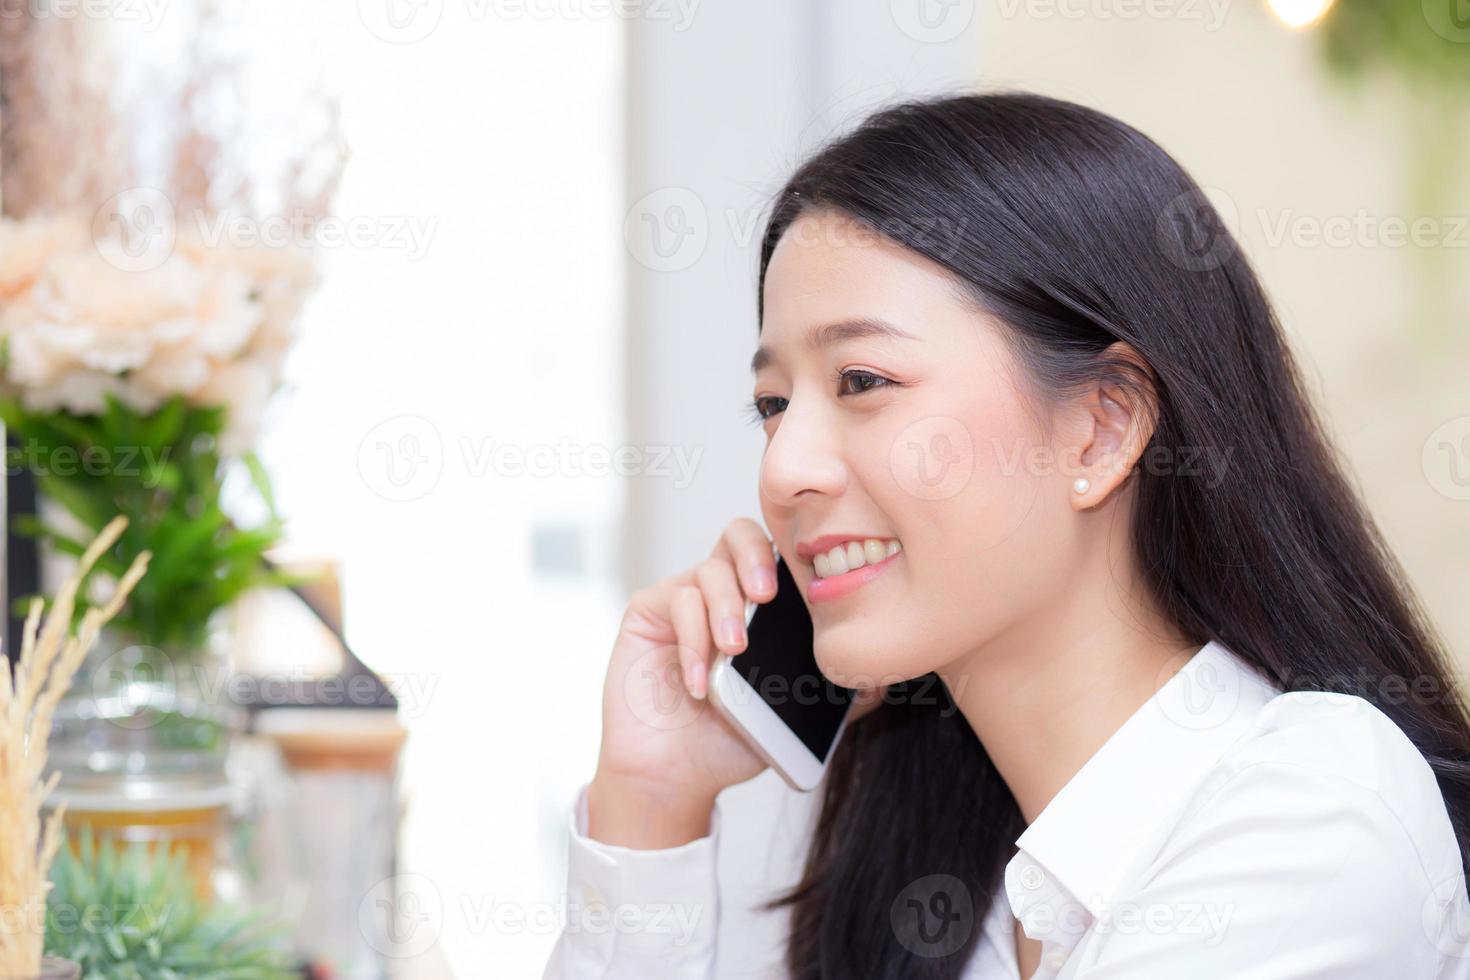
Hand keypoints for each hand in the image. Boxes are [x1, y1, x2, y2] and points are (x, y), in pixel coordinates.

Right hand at [587, 518, 884, 847]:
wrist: (674, 775)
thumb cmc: (730, 741)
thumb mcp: (793, 716)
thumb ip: (837, 696)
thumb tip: (882, 680)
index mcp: (760, 604)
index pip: (779, 554)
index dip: (796, 556)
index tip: (810, 588)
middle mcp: (720, 591)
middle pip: (739, 534)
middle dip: (756, 557)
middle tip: (766, 594)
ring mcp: (682, 598)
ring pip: (708, 569)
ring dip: (726, 608)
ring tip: (733, 650)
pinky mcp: (647, 612)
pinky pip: (675, 600)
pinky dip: (692, 641)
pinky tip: (698, 682)